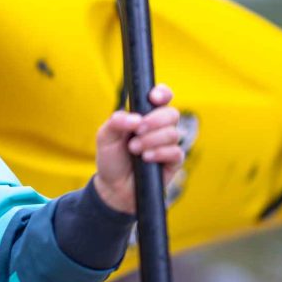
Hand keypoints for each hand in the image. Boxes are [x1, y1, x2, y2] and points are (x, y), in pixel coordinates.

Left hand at [92, 84, 184, 214]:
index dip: (162, 93)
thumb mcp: (105, 137)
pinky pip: (176, 152)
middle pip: (171, 113)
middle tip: (137, 131)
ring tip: (134, 149)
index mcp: (144, 115)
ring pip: (173, 133)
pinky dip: (160, 153)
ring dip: (152, 140)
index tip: (153, 98)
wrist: (113, 187)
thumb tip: (135, 118)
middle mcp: (159, 128)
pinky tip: (146, 158)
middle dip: (154, 121)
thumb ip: (116, 122)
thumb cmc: (111, 158)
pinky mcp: (172, 162)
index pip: (162, 97)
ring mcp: (167, 144)